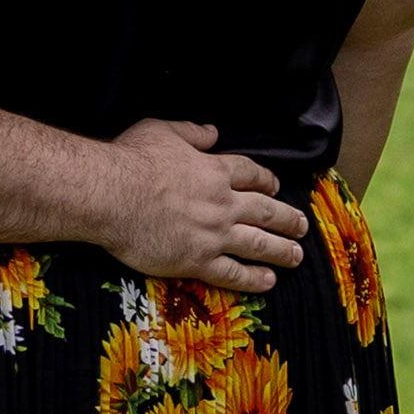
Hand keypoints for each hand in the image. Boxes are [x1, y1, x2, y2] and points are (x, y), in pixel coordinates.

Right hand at [88, 120, 309, 293]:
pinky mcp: (197, 261)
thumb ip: (191, 132)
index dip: (267, 181)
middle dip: (287, 219)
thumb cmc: (132, 161)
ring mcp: (213, 234)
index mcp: (214, 171)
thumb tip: (212, 131)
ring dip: (281, 251)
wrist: (111, 195)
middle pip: (265, 211)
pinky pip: (233, 273)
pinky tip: (268, 282)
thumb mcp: (162, 131)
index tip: (276, 186)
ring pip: (258, 244)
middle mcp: (222, 203)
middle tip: (302, 226)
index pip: (251, 175)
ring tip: (296, 256)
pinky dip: (253, 278)